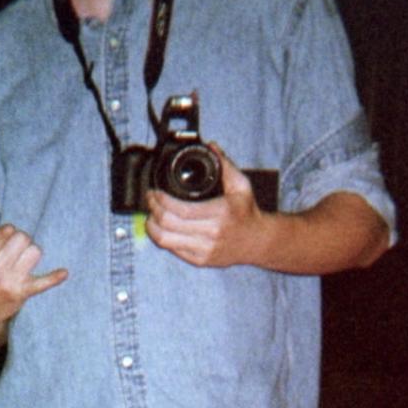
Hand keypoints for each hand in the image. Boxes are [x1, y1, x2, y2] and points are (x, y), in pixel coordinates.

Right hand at [0, 219, 67, 339]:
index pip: (3, 234)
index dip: (8, 232)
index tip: (7, 236)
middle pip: (22, 240)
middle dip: (21, 240)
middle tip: (16, 247)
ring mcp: (9, 284)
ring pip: (34, 253)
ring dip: (32, 253)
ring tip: (24, 258)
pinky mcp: (23, 294)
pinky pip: (42, 283)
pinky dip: (54, 278)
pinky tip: (63, 273)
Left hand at [145, 146, 268, 266]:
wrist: (257, 241)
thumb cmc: (247, 212)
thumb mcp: (241, 185)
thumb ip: (225, 164)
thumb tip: (211, 146)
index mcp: (219, 213)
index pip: (179, 209)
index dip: (160, 200)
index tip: (155, 192)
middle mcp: (210, 233)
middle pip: (167, 224)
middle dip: (153, 209)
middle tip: (150, 200)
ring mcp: (204, 249)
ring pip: (164, 240)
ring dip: (152, 226)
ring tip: (152, 215)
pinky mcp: (199, 260)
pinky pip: (172, 250)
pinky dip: (162, 238)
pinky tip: (161, 228)